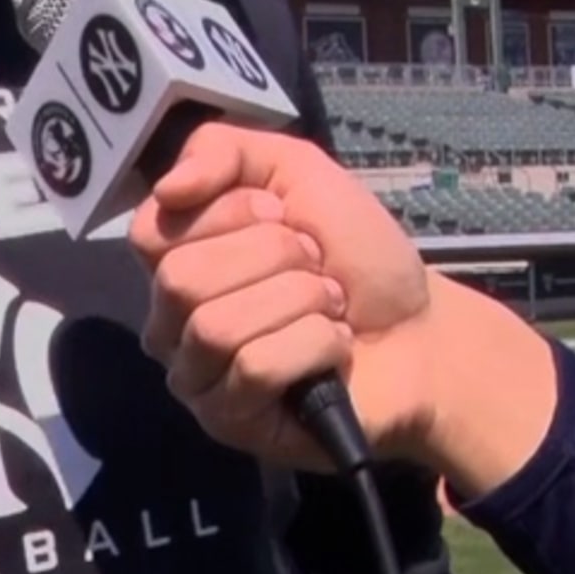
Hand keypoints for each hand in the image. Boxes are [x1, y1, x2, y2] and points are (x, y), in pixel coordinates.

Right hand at [126, 124, 442, 470]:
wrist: (420, 329)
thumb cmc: (355, 254)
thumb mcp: (296, 172)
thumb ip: (222, 151)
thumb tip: (167, 188)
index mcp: (175, 259)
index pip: (153, 230)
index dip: (230, 212)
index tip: (283, 214)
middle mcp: (170, 320)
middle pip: (181, 280)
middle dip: (274, 259)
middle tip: (318, 267)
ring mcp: (195, 376)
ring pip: (216, 328)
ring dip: (300, 302)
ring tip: (332, 308)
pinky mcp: (229, 422)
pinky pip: (254, 370)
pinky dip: (314, 346)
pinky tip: (334, 349)